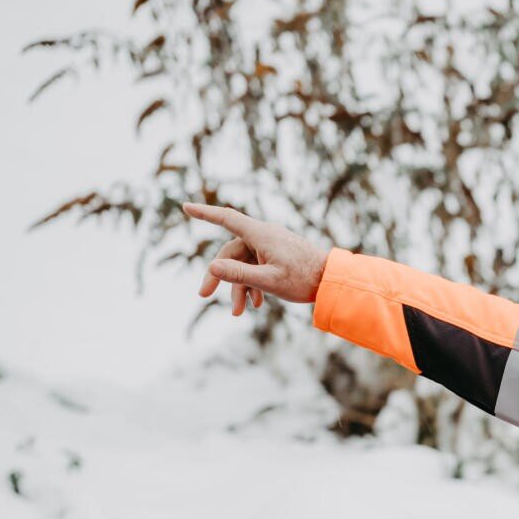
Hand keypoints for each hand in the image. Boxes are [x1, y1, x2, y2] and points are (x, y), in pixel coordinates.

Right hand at [181, 202, 331, 311]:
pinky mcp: (279, 256)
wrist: (334, 281)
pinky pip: (258, 267)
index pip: (227, 218)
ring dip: (239, 287)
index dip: (205, 213)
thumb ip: (240, 275)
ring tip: (239, 312)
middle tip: (203, 295)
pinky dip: (253, 284)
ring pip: (244, 264)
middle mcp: (264, 236)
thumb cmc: (304, 279)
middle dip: (219, 275)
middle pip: (230, 252)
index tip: (185, 206)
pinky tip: (256, 304)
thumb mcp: (269, 280)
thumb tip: (212, 267)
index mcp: (261, 234)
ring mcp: (272, 246)